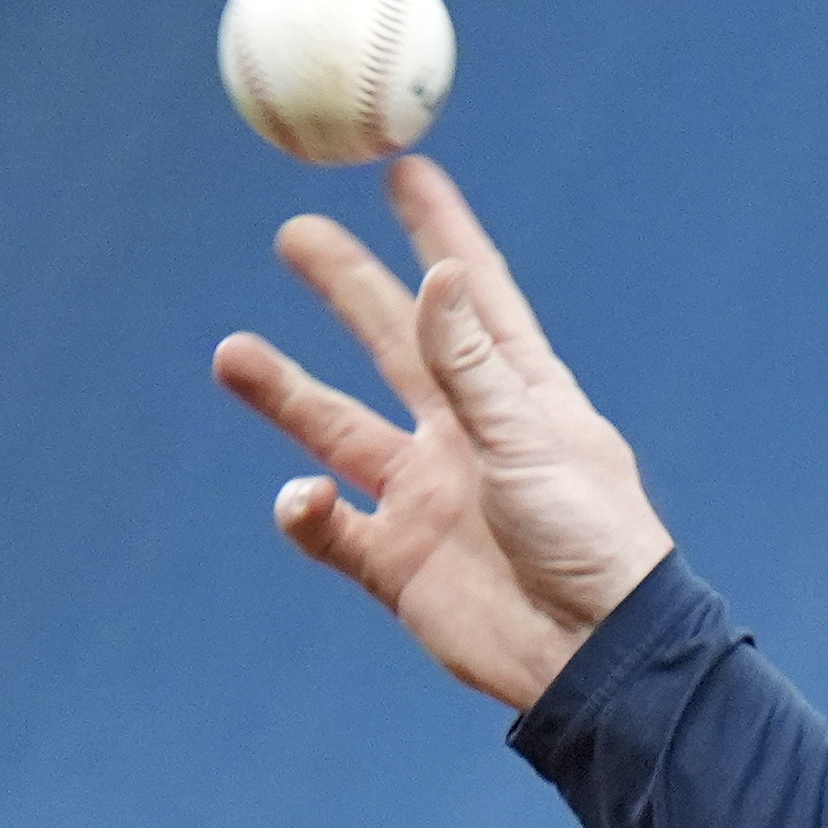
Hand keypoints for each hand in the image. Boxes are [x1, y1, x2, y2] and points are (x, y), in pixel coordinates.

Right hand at [210, 156, 673, 709]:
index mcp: (518, 397)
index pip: (472, 297)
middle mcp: (465, 435)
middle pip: (392, 345)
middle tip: (294, 233)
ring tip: (231, 353)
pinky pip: (327, 526)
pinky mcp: (394, 561)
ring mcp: (425, 496)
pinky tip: (302, 496)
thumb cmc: (593, 545)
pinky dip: (302, 510)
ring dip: (285, 392)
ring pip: (338, 427)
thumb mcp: (533, 443)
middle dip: (345, 290)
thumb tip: (439, 276)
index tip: (403, 167)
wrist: (596, 660)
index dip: (439, 233)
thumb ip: (474, 368)